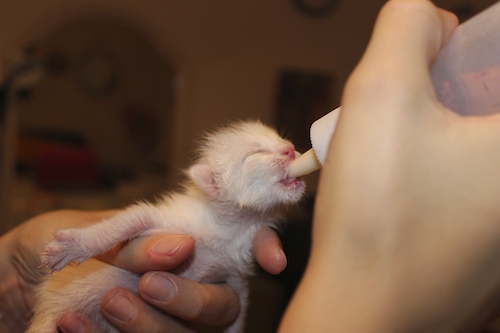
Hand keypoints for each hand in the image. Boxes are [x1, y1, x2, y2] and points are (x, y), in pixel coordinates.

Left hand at [0, 210, 285, 332]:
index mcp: (184, 248)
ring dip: (151, 324)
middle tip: (148, 284)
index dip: (263, 250)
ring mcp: (164, 323)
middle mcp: (185, 289)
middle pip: (221, 306)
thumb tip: (181, 246)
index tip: (271, 261)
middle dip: (192, 298)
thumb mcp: (85, 229)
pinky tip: (71, 325)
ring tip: (108, 302)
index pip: (239, 250)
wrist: (8, 279)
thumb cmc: (51, 246)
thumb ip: (134, 237)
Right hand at [281, 0, 499, 330]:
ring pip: (479, 144)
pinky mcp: (494, 242)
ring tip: (396, 157)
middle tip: (410, 112)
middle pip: (493, 103)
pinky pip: (474, 181)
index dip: (469, 54)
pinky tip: (404, 186)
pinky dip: (443, 166)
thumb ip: (407, 28)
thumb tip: (433, 23)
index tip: (434, 70)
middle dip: (452, 93)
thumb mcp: (380, 94)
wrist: (362, 311)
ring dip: (443, 131)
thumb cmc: (376, 217)